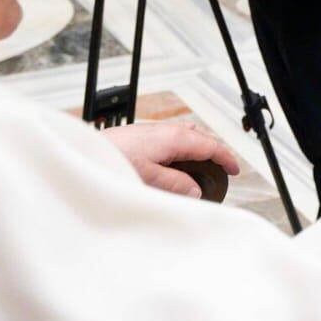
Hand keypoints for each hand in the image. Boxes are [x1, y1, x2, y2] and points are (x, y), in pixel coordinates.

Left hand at [103, 121, 239, 197]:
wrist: (86, 151)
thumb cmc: (113, 159)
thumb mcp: (151, 178)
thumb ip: (177, 184)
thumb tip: (195, 190)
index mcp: (175, 138)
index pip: (210, 146)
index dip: (226, 159)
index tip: (234, 170)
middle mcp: (167, 130)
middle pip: (201, 137)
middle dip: (214, 152)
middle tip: (221, 170)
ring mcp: (155, 131)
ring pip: (187, 137)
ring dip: (198, 150)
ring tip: (201, 169)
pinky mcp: (144, 135)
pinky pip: (174, 139)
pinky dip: (183, 150)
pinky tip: (175, 165)